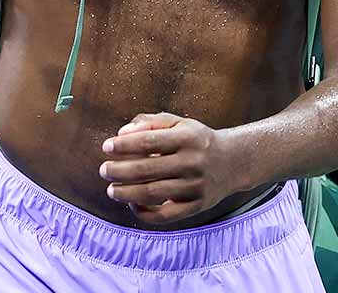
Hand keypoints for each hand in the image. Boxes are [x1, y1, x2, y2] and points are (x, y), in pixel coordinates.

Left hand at [99, 112, 246, 225]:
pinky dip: (144, 213)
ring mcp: (195, 186)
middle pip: (147, 169)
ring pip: (152, 193)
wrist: (233, 162)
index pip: (148, 141)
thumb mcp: (178, 123)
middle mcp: (193, 162)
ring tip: (112, 190)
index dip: (124, 145)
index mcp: (188, 138)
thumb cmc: (196, 140)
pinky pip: (165, 215)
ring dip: (126, 193)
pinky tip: (132, 204)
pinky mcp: (196, 206)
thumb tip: (121, 133)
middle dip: (119, 170)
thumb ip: (149, 123)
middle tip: (104, 170)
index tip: (106, 147)